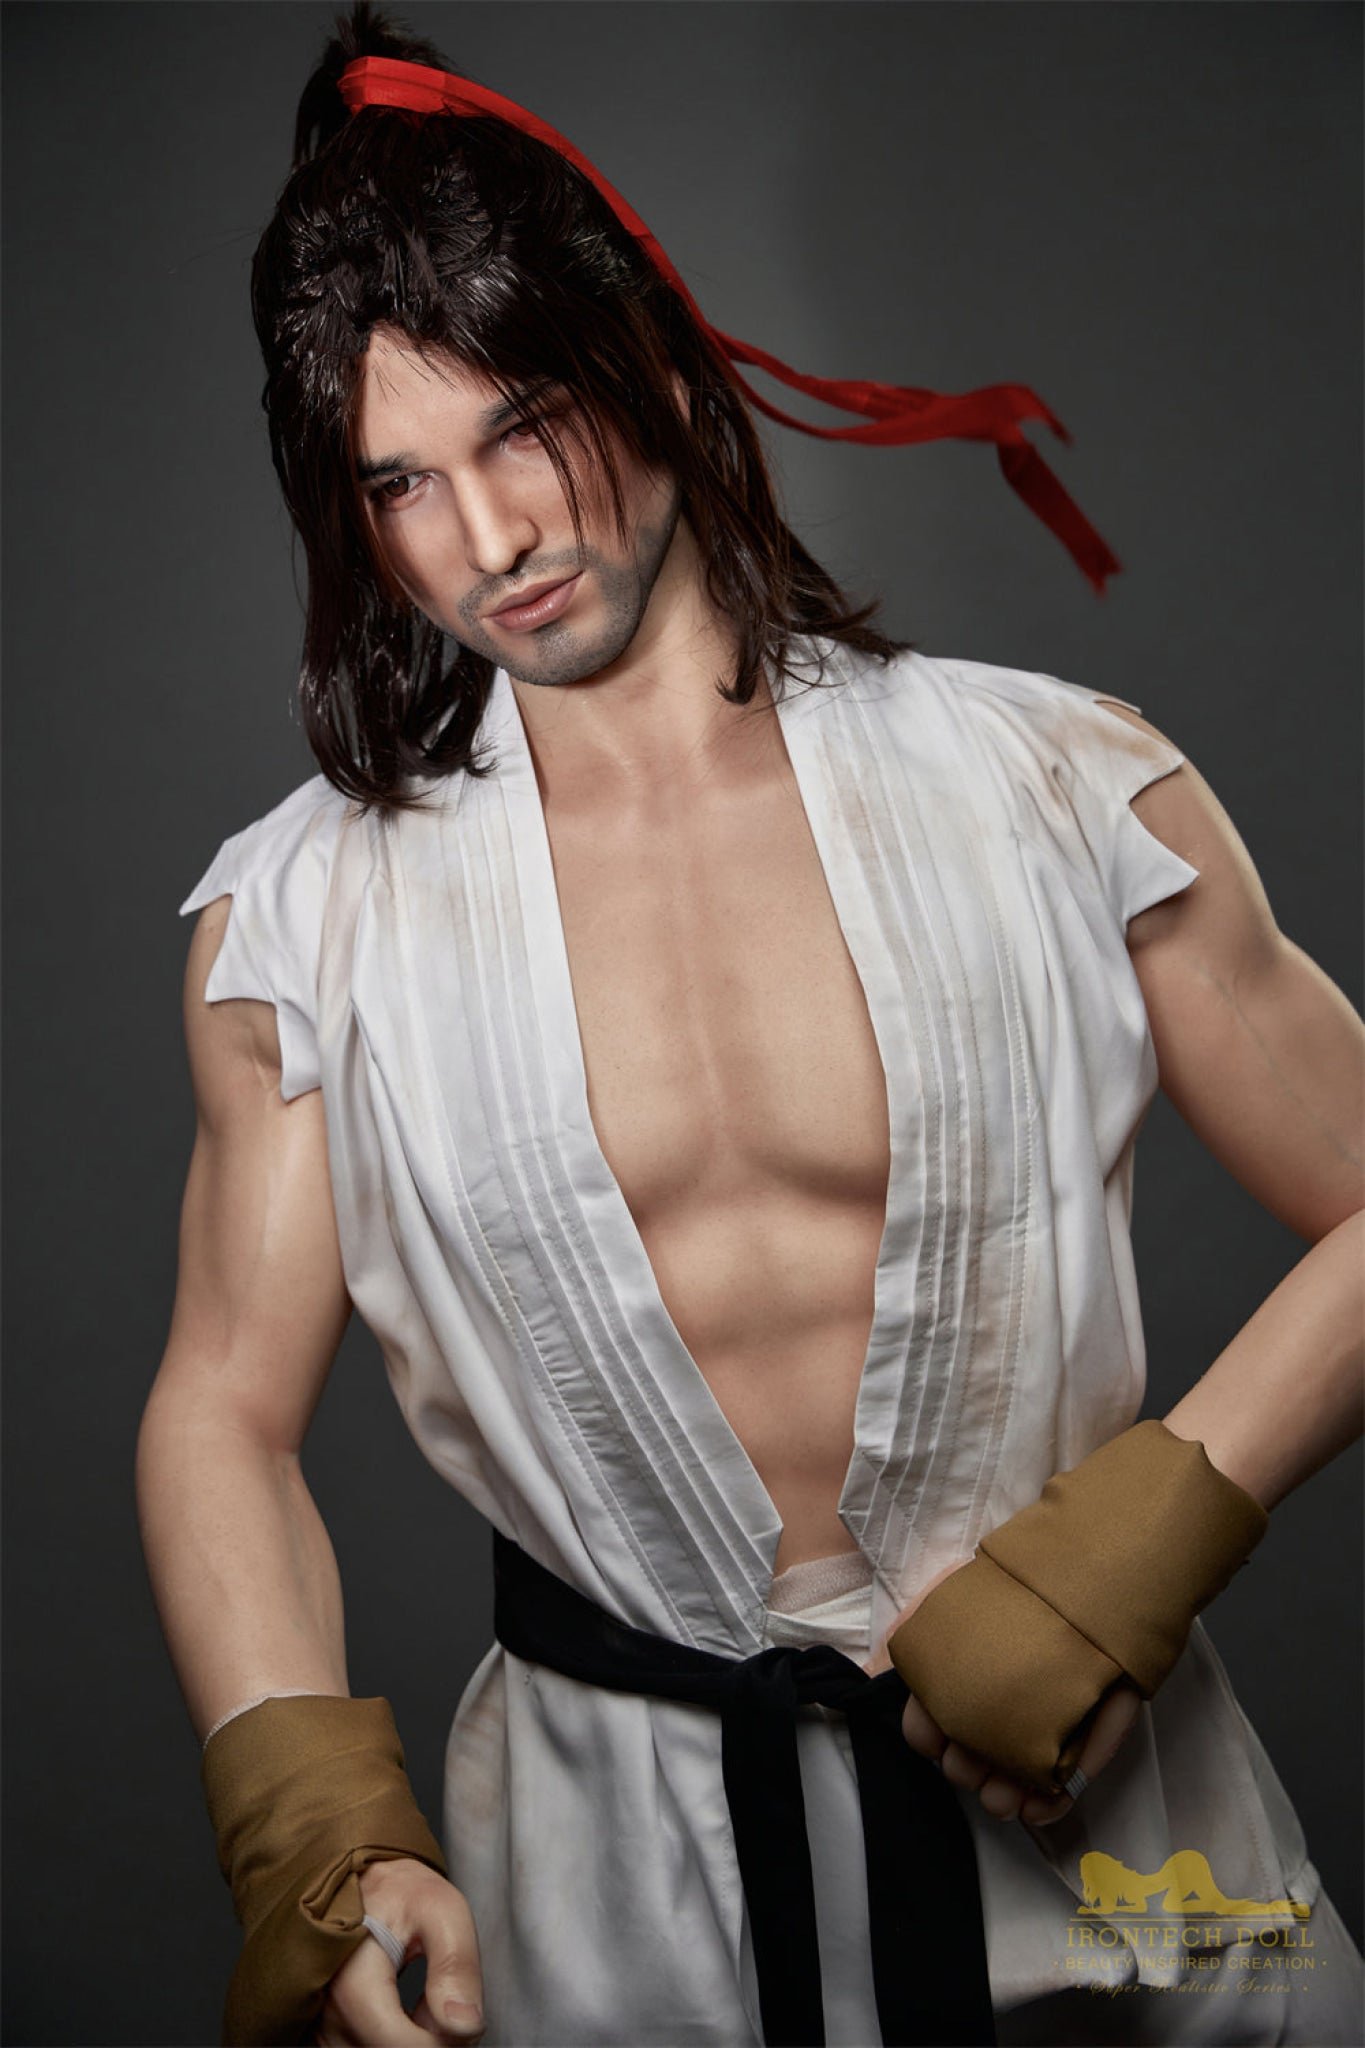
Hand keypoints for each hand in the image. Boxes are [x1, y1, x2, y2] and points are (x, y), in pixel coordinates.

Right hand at [314, 1857, 484, 2046]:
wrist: (360, 1885)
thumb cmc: (400, 1893)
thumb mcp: (441, 1908)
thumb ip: (456, 1964)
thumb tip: (465, 2026)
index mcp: (350, 1981)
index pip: (400, 2046)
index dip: (444, 2040)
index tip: (458, 2011)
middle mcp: (327, 2014)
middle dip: (429, 2038)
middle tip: (440, 1994)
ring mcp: (323, 2030)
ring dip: (412, 2040)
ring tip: (421, 1997)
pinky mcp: (327, 2038)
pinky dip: (395, 2041)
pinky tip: (405, 2014)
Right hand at [864, 1564, 1142, 1824]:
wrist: (1094, 1580)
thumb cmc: (1020, 1590)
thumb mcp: (954, 1596)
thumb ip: (914, 1629)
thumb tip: (879, 1670)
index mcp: (959, 1683)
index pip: (927, 1729)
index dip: (929, 1739)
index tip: (939, 1737)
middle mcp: (991, 1712)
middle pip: (963, 1763)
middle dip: (964, 1769)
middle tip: (973, 1760)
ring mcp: (1034, 1733)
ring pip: (1007, 1786)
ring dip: (998, 1796)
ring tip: (1004, 1793)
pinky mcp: (1079, 1748)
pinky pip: (1059, 1792)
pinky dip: (1046, 1807)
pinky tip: (1037, 1805)